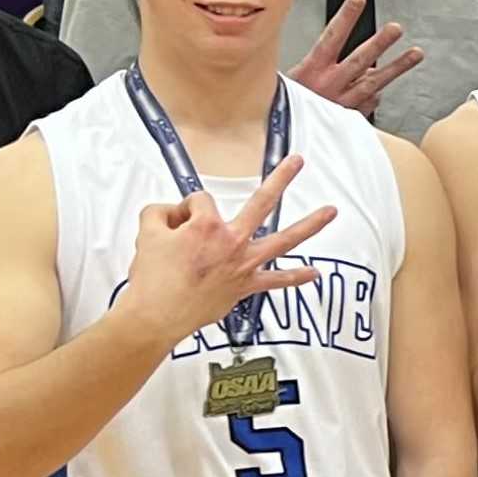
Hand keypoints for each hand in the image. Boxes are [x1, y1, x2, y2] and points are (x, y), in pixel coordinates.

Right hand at [115, 157, 342, 343]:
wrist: (156, 314)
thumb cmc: (152, 278)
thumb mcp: (146, 232)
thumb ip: (160, 212)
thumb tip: (171, 212)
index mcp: (207, 226)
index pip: (201, 201)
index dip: (185, 209)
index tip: (175, 223)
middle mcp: (232, 241)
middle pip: (262, 202)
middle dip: (281, 179)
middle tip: (297, 162)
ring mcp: (243, 264)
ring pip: (284, 240)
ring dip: (309, 225)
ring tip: (331, 211)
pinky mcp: (246, 286)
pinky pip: (276, 281)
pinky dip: (296, 278)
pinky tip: (313, 273)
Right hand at [297, 0, 422, 115]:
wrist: (285, 139)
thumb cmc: (285, 105)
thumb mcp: (288, 79)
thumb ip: (311, 63)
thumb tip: (328, 44)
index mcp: (312, 70)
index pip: (331, 37)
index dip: (345, 18)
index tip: (358, 0)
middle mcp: (330, 85)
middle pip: (360, 59)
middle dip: (380, 43)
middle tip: (396, 28)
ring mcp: (343, 102)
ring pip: (374, 82)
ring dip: (397, 67)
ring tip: (416, 54)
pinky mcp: (351, 118)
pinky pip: (370, 102)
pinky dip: (375, 94)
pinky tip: (380, 90)